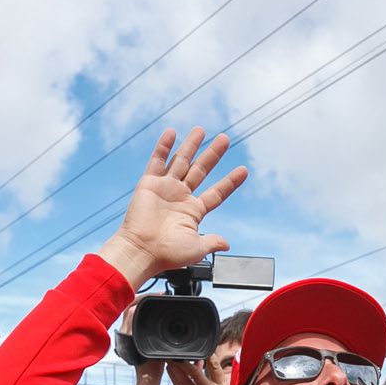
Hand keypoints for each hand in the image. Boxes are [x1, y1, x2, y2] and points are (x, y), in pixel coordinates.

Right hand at [98, 128, 248, 285]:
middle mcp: (180, 197)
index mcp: (193, 211)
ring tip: (201, 130)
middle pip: (201, 170)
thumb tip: (227, 243)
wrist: (141, 251)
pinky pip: (157, 161)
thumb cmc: (166, 254)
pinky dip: (164, 146)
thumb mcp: (196, 248)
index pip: (217, 193)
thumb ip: (212, 242)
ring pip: (181, 161)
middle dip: (213, 154)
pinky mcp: (149, 184)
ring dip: (191, 145)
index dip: (230, 182)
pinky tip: (172, 133)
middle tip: (225, 139)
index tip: (243, 170)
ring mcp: (165, 188)